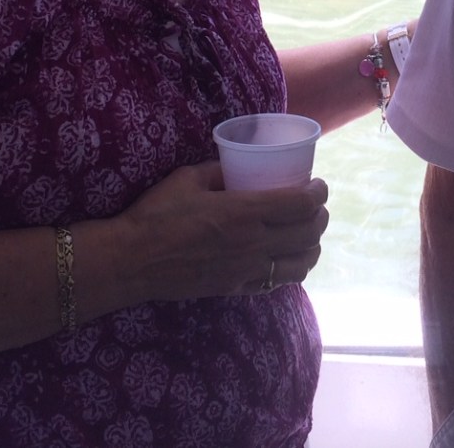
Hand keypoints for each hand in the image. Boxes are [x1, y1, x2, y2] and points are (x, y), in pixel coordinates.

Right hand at [115, 162, 328, 300]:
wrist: (133, 261)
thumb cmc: (157, 214)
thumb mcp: (188, 178)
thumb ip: (220, 170)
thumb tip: (240, 164)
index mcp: (244, 212)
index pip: (300, 205)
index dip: (318, 194)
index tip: (319, 185)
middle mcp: (253, 244)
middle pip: (309, 233)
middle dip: (321, 217)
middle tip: (316, 206)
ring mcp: (247, 271)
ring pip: (301, 263)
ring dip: (312, 246)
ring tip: (308, 233)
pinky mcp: (237, 289)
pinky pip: (278, 282)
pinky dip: (292, 268)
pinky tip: (286, 258)